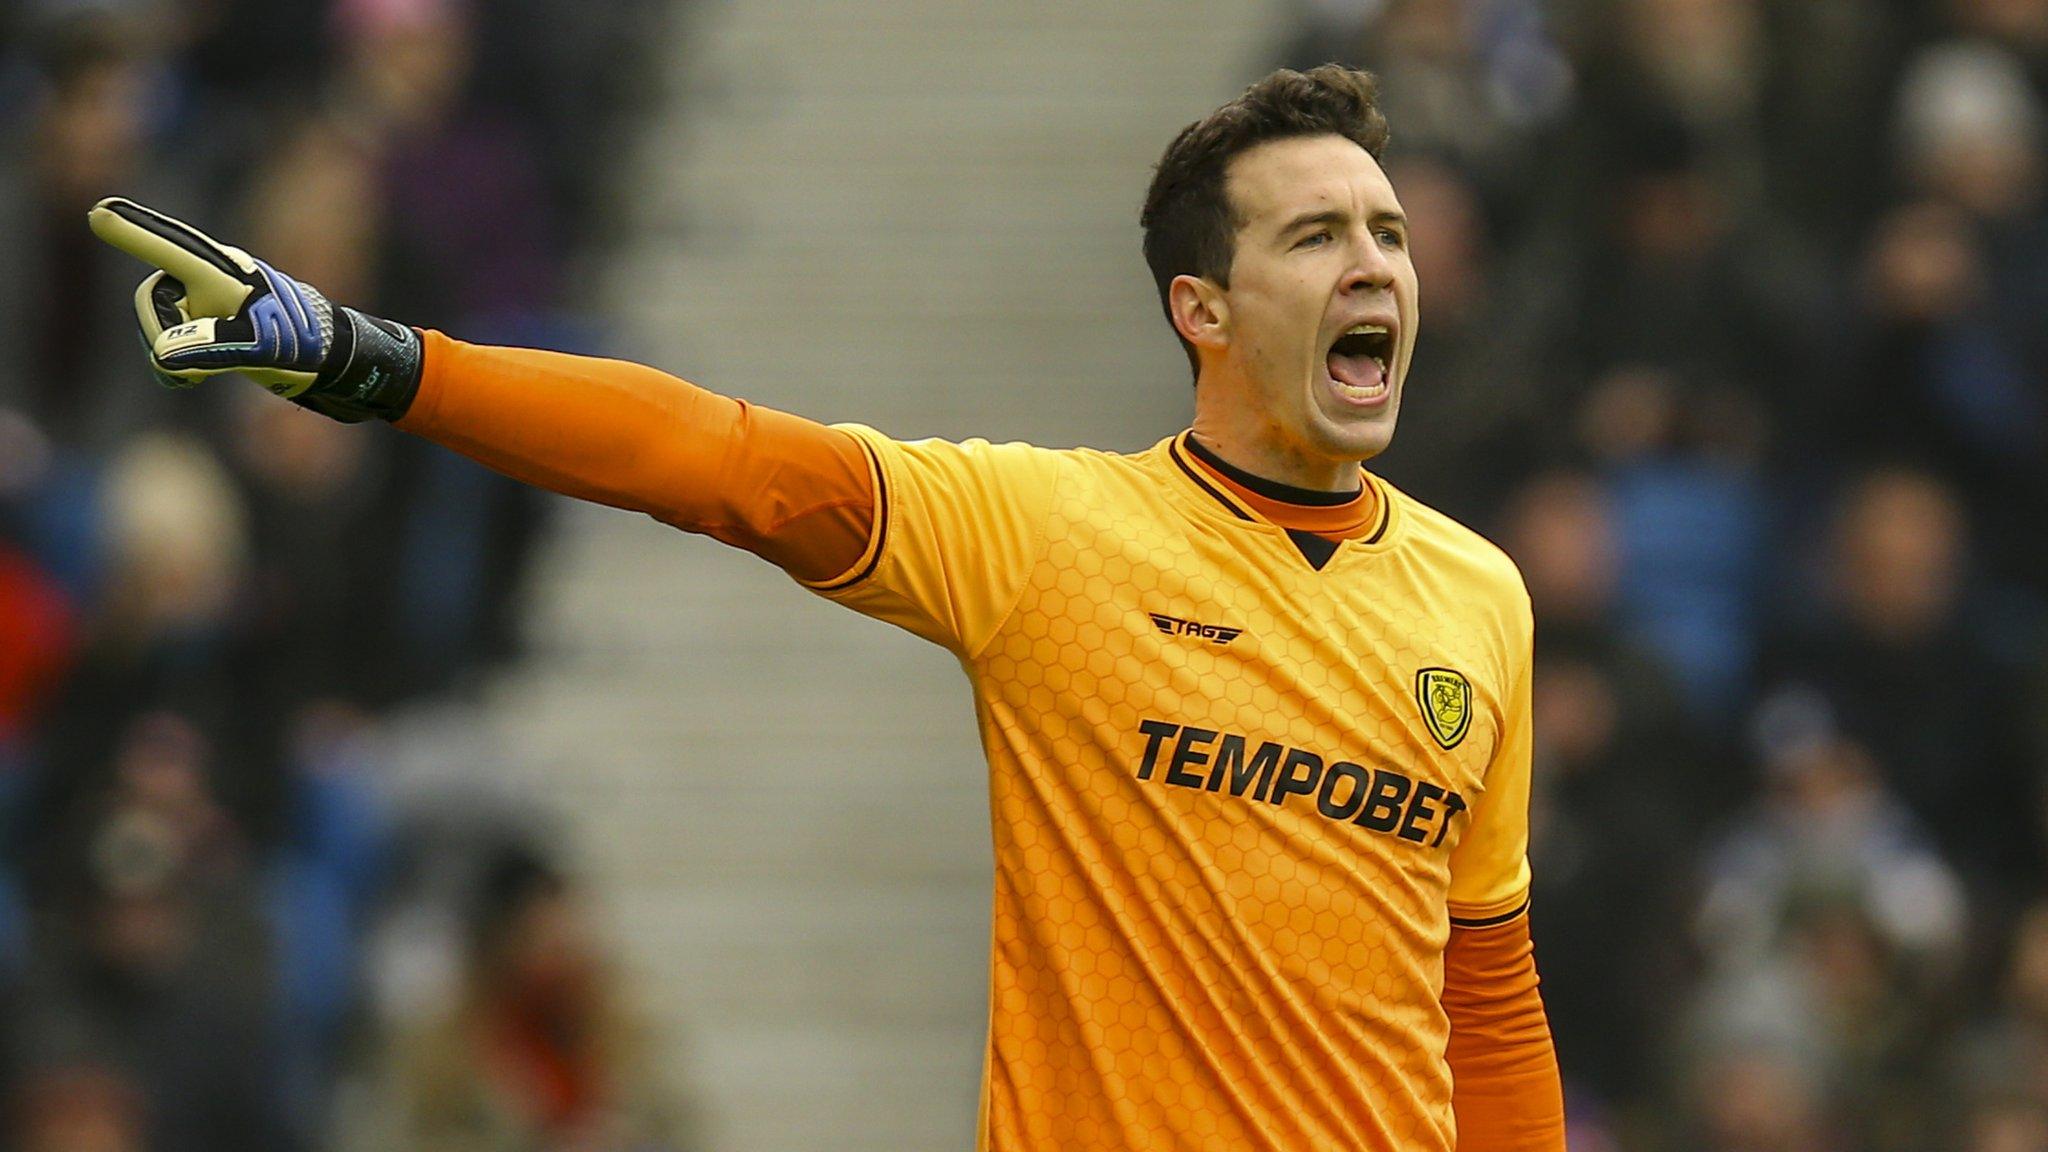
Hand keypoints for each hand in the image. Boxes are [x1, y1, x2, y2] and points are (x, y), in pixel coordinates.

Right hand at [88, 197, 422, 422]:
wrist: (333, 360)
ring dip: (173, 354)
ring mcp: (206, 300)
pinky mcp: (207, 323)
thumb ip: (216, 346)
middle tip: (198, 366)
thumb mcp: (265, 348)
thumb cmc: (305, 345)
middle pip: (153, 297)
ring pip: (158, 324)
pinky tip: (191, 380)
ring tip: (207, 376)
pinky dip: (172, 364)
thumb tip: (166, 354)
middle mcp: (210, 278)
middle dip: (163, 332)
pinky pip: (167, 342)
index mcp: (225, 273)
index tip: (100, 212)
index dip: (135, 232)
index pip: (173, 249)